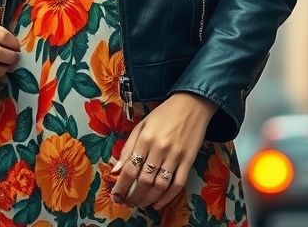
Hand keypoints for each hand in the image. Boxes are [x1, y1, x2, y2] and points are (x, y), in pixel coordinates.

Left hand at [108, 92, 216, 209]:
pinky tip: (158, 203)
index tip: (116, 196)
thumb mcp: (142, 125)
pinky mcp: (189, 160)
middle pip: (144, 180)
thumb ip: (128, 147)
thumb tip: (116, 170)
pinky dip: (167, 197)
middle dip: (133, 196)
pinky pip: (178, 184)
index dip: (121, 186)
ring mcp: (176, 155)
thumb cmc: (164, 114)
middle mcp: (159, 148)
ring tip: (140, 203)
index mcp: (145, 138)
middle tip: (128, 203)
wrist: (192, 104)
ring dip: (148, 199)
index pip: (130, 169)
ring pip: (160, 185)